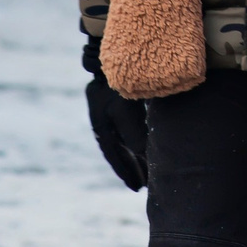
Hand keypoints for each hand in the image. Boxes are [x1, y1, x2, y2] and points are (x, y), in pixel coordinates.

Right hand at [82, 38, 148, 190]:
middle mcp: (103, 122)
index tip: (137, 187)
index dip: (126, 172)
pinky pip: (127, 129)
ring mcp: (109, 113)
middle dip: (130, 168)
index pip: (115, 156)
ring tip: (145, 171)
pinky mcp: (119, 104)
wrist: (111, 58)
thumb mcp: (126, 111)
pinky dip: (135, 141)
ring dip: (134, 157)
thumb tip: (144, 156)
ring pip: (122, 141)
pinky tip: (144, 145)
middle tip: (141, 186)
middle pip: (118, 151)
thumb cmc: (119, 83)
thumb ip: (134, 134)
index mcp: (101, 127)